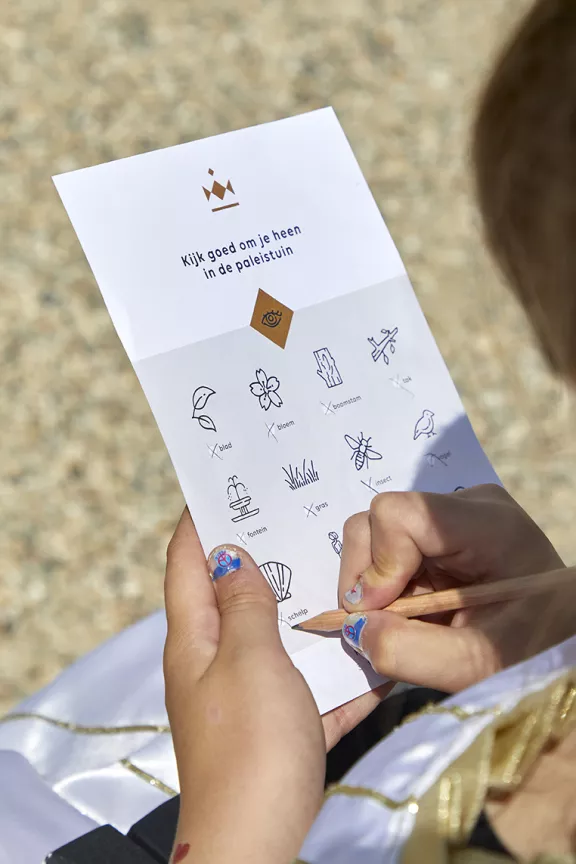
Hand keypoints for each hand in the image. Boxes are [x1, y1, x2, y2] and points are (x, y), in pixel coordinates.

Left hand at [164, 511, 324, 863]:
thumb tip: (229, 554)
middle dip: (266, 553)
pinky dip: (334, 661)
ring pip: (281, 635)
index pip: (186, 561)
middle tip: (302, 513)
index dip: (201, 519)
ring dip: (308, 605)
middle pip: (236, 592)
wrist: (260, 843)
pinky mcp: (283, 724)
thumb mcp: (247, 658)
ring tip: (344, 562)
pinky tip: (371, 638)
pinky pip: (311, 680)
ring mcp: (251, 694)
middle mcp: (216, 659)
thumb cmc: (248, 743)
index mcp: (194, 637)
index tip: (228, 482)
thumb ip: (244, 603)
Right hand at [338, 484, 571, 691]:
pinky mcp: (439, 529)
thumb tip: (352, 628)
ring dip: (375, 585)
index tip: (379, 613)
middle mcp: (467, 505)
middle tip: (384, 625)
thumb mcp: (476, 666)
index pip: (399, 514)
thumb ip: (411, 653)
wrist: (560, 640)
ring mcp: (451, 513)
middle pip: (379, 520)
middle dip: (368, 577)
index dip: (378, 563)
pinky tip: (413, 610)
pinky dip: (385, 584)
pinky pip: (388, 546)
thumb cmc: (533, 652)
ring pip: (375, 533)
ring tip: (406, 621)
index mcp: (490, 527)